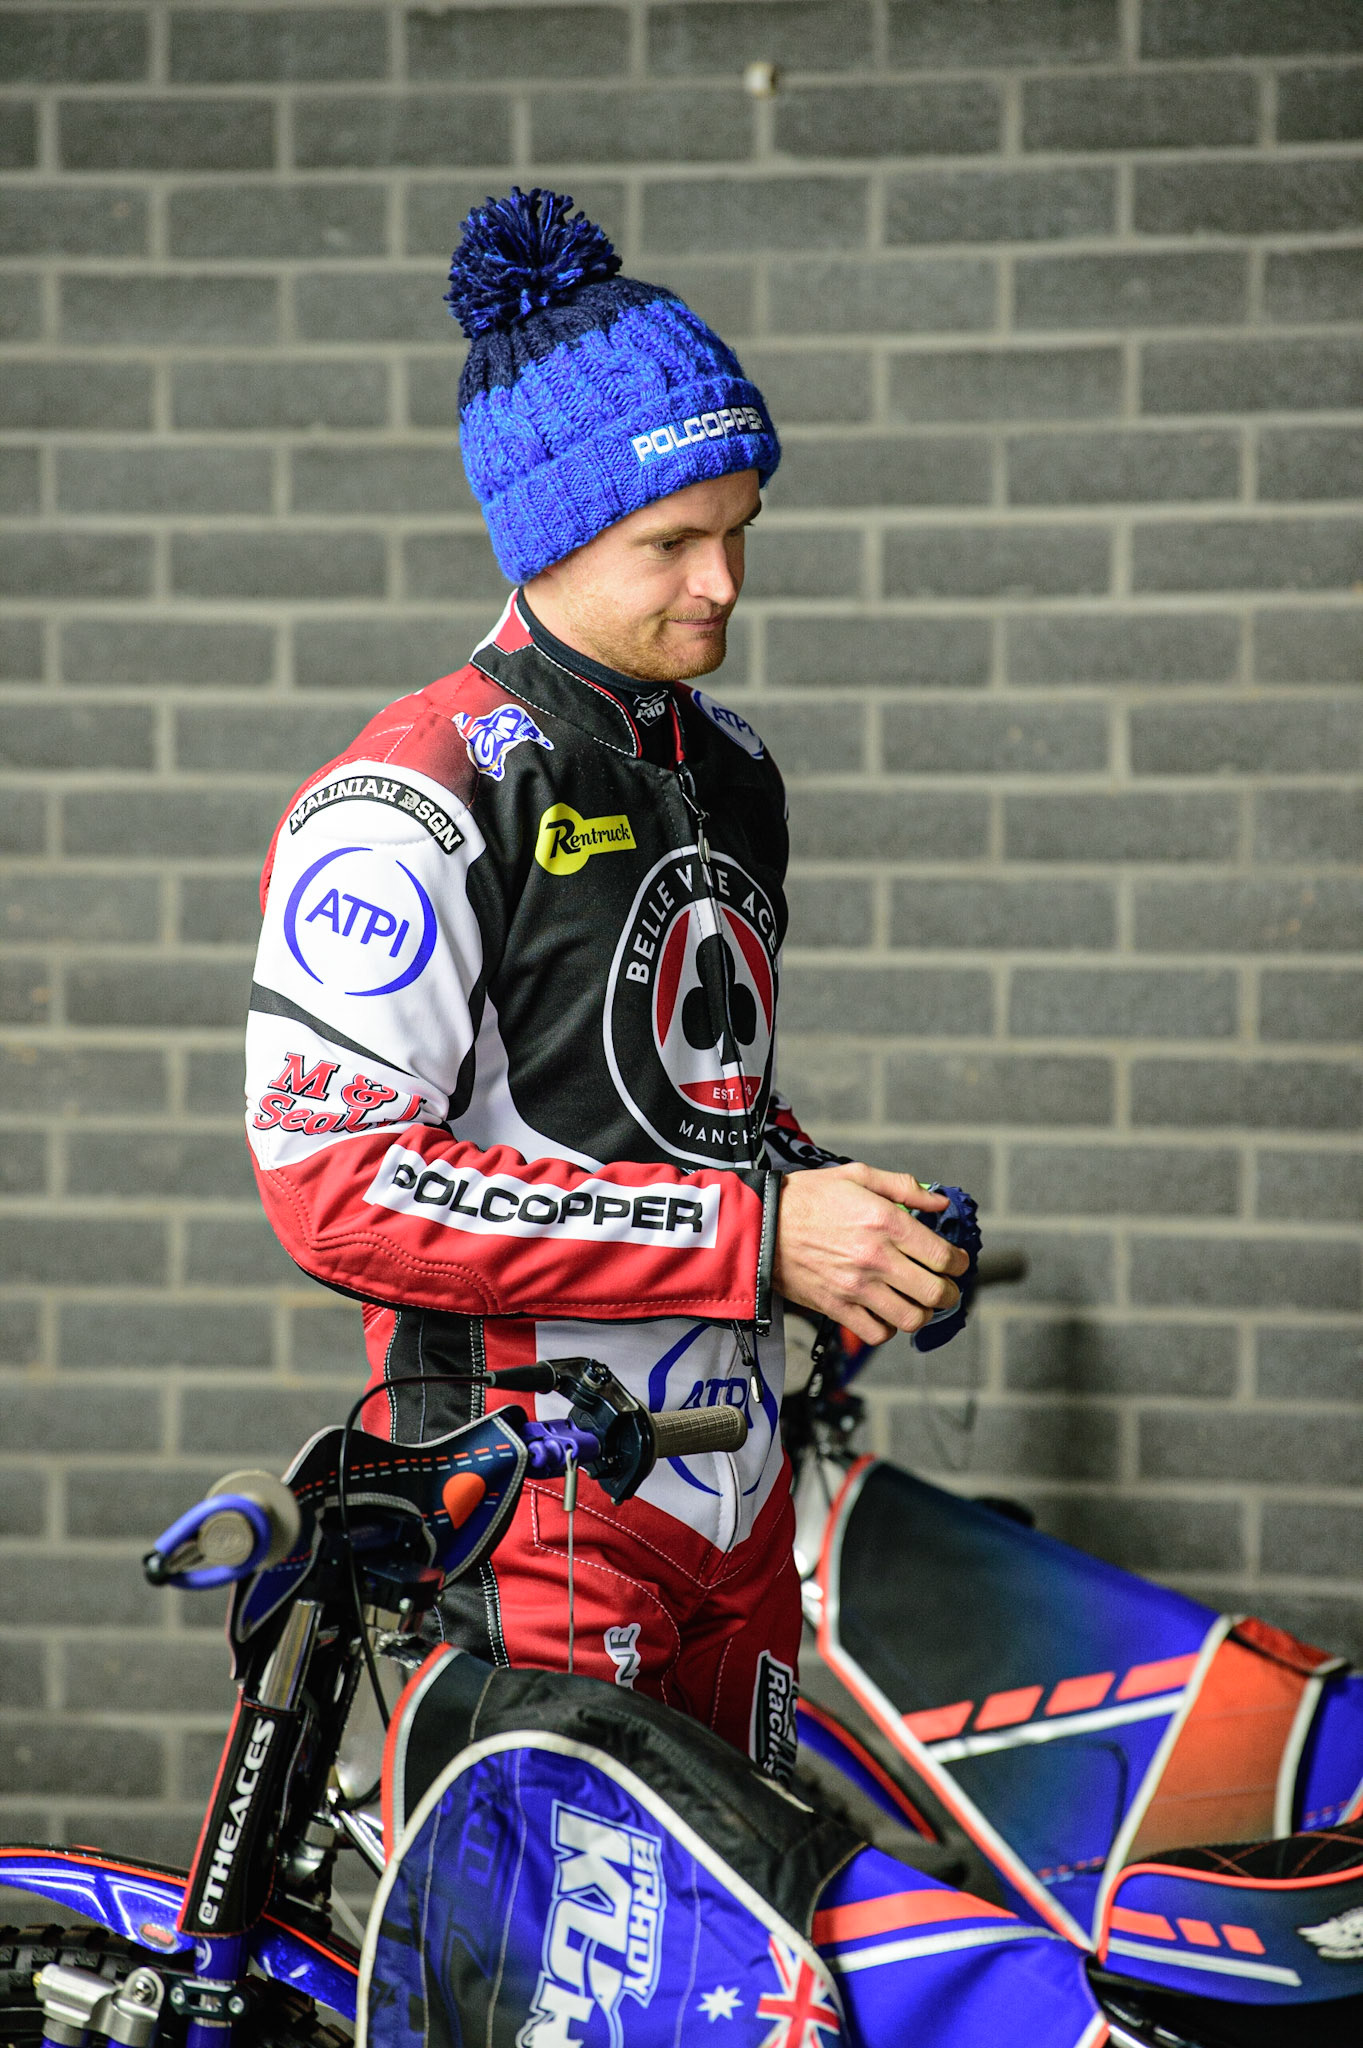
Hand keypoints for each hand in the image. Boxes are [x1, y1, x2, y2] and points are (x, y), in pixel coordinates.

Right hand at [772, 1163, 969, 1346]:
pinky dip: (889, 1328)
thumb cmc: (808, 1197)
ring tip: (917, 1303)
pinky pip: (877, 1333)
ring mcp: (856, 1287)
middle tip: (944, 1287)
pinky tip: (886, 1312)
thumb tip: (940, 1204)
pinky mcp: (837, 1308)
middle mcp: (876, 1258)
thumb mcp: (856, 1176)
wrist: (759, 1225)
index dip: (959, 1263)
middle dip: (949, 1293)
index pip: (943, 1256)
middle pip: (935, 1292)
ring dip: (922, 1313)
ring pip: (911, 1318)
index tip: (957, 1262)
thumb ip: (903, 1187)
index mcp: (885, 1221)